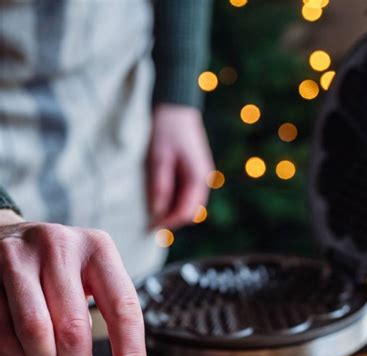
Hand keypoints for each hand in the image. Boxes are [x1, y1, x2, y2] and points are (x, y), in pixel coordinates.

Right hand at [0, 211, 147, 355]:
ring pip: (33, 332)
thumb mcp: (85, 296)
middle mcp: (60, 246)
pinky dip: (12, 351)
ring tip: (42, 352)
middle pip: (73, 328)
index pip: (123, 310)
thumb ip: (92, 351)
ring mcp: (18, 256)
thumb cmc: (57, 275)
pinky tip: (16, 339)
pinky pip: (1, 332)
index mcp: (98, 250)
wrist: (4, 237)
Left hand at [147, 104, 213, 228]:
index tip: (150, 228)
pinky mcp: (196, 170)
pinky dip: (176, 201)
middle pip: (191, 212)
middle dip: (172, 220)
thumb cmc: (165, 128)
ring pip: (191, 205)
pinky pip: (188, 194)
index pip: (185, 212)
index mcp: (197, 177)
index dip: (168, 223)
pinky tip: (162, 199)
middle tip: (151, 224)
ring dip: (174, 212)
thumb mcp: (158, 157)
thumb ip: (160, 186)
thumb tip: (157, 213)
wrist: (176, 104)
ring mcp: (202, 174)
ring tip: (154, 214)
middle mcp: (203, 179)